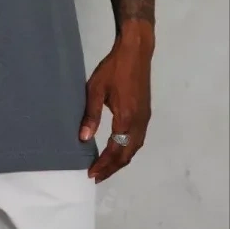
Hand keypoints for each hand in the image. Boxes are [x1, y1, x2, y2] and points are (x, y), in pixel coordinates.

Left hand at [80, 28, 153, 182]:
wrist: (136, 52)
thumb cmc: (113, 69)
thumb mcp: (96, 89)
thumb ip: (91, 115)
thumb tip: (83, 139)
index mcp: (126, 119)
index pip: (115, 151)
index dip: (103, 164)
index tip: (91, 174)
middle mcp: (139, 124)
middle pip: (127, 154)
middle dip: (112, 167)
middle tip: (96, 176)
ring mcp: (145, 119)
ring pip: (134, 148)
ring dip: (120, 160)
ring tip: (105, 167)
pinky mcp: (145, 113)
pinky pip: (137, 139)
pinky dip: (127, 150)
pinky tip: (117, 149)